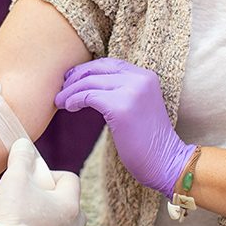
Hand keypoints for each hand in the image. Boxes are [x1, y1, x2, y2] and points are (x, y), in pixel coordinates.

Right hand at [0, 139, 84, 225]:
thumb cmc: (10, 214)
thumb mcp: (14, 176)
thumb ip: (22, 156)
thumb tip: (24, 144)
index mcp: (70, 206)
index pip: (70, 179)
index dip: (50, 172)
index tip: (31, 176)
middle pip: (70, 204)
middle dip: (52, 197)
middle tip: (30, 195)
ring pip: (59, 225)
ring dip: (45, 217)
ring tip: (21, 214)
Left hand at [55, 57, 193, 197]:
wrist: (166, 161)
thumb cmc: (148, 141)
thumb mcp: (137, 107)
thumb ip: (121, 92)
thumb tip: (90, 87)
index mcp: (146, 76)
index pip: (109, 63)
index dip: (87, 69)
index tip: (71, 79)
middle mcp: (140, 79)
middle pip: (97, 69)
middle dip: (75, 77)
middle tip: (61, 90)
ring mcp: (131, 91)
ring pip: (89, 82)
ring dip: (70, 91)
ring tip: (59, 102)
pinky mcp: (121, 107)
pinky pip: (88, 96)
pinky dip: (74, 100)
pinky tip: (69, 107)